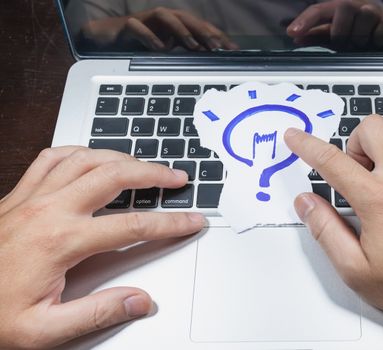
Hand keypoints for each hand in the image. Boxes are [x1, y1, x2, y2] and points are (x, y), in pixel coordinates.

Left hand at [0, 147, 204, 348]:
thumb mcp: (44, 330)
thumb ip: (98, 313)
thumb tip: (141, 300)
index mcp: (61, 241)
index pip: (133, 225)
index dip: (170, 222)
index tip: (191, 221)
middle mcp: (49, 210)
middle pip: (114, 175)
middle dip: (153, 174)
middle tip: (176, 178)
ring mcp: (32, 196)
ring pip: (86, 158)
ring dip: (121, 157)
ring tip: (144, 165)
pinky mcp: (19, 194)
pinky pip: (53, 158)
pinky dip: (80, 151)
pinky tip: (93, 157)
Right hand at [80, 7, 238, 50]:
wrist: (108, 37)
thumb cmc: (142, 43)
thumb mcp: (169, 49)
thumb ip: (186, 51)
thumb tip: (209, 58)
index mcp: (176, 25)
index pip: (201, 27)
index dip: (218, 36)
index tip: (234, 50)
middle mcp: (164, 19)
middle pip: (188, 19)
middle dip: (205, 31)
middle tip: (218, 46)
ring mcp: (147, 19)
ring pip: (167, 17)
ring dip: (182, 30)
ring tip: (193, 45)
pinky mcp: (129, 25)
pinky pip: (139, 27)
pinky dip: (149, 37)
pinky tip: (159, 48)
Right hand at [285, 116, 382, 348]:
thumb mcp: (356, 269)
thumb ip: (325, 230)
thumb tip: (306, 203)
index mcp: (379, 200)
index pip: (331, 160)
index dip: (306, 145)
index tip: (295, 137)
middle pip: (371, 128)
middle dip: (353, 143)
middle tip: (355, 172)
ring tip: (382, 173)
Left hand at [287, 0, 382, 49]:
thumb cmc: (359, 35)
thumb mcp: (336, 37)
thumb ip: (317, 36)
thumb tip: (295, 37)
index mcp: (340, 8)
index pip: (319, 9)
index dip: (305, 20)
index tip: (292, 33)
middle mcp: (357, 5)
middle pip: (344, 7)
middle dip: (342, 30)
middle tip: (346, 44)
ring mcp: (376, 11)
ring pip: (365, 16)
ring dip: (361, 37)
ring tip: (363, 45)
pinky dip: (378, 40)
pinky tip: (378, 44)